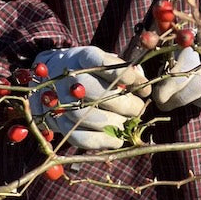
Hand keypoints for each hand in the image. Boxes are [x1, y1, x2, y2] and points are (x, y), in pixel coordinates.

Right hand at [28, 47, 150, 150]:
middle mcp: (67, 80)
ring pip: (84, 116)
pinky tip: (117, 140)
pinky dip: (101, 141)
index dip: (119, 72)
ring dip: (113, 123)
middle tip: (138, 108)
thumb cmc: (95, 73)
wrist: (56, 81)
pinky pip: (78, 137)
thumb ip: (128, 73)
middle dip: (123, 103)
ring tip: (127, 123)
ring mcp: (60, 102)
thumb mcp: (110, 64)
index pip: (97, 61)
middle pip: (93, 92)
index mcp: (81, 58)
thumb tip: (144, 88)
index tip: (134, 81)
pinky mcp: (60, 124)